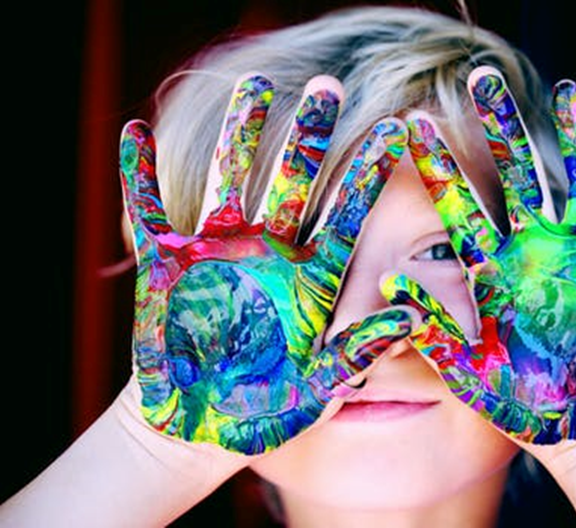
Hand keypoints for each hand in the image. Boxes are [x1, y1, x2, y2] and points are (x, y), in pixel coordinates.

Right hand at [121, 73, 409, 453]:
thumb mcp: (318, 386)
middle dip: (308, 135)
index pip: (347, 216)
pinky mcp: (167, 262)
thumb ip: (360, 350)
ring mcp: (218, 251)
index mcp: (310, 279)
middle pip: (293, 181)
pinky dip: (138, 176)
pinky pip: (149, 210)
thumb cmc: (265, 408)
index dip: (368, 175)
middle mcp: (269, 253)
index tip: (394, 129)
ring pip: (232, 178)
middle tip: (327, 85)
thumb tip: (413, 315)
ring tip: (254, 83)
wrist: (201, 423)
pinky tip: (134, 134)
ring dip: (239, 134)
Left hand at [383, 67, 575, 442]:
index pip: (459, 206)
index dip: (436, 166)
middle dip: (501, 127)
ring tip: (568, 90)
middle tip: (483, 79)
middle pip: (516, 175)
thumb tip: (386, 287)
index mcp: (495, 269)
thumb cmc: (520, 404)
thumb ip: (432, 328)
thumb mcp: (467, 368)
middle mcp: (538, 249)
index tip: (410, 125)